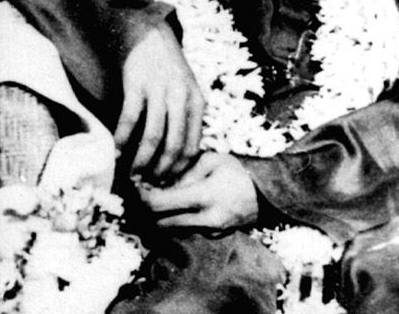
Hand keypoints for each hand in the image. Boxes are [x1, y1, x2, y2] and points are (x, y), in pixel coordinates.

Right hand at [114, 22, 204, 180]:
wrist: (151, 35)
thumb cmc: (169, 69)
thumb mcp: (187, 91)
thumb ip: (186, 118)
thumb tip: (177, 157)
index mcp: (197, 102)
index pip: (192, 147)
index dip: (178, 170)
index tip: (166, 182)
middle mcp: (181, 97)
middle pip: (173, 146)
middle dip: (159, 171)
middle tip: (147, 184)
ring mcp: (159, 91)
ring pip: (152, 138)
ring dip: (140, 161)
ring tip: (132, 174)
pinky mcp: (137, 85)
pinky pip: (129, 120)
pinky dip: (122, 140)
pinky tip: (116, 151)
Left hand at [138, 152, 258, 231]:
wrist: (265, 194)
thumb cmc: (236, 171)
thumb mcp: (211, 160)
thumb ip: (185, 172)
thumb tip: (159, 182)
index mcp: (203, 196)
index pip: (159, 204)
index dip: (141, 197)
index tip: (134, 186)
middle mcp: (204, 219)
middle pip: (159, 223)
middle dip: (144, 212)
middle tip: (136, 197)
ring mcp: (209, 232)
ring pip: (169, 231)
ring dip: (157, 219)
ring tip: (152, 201)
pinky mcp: (212, 237)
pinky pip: (184, 232)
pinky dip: (173, 222)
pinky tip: (171, 209)